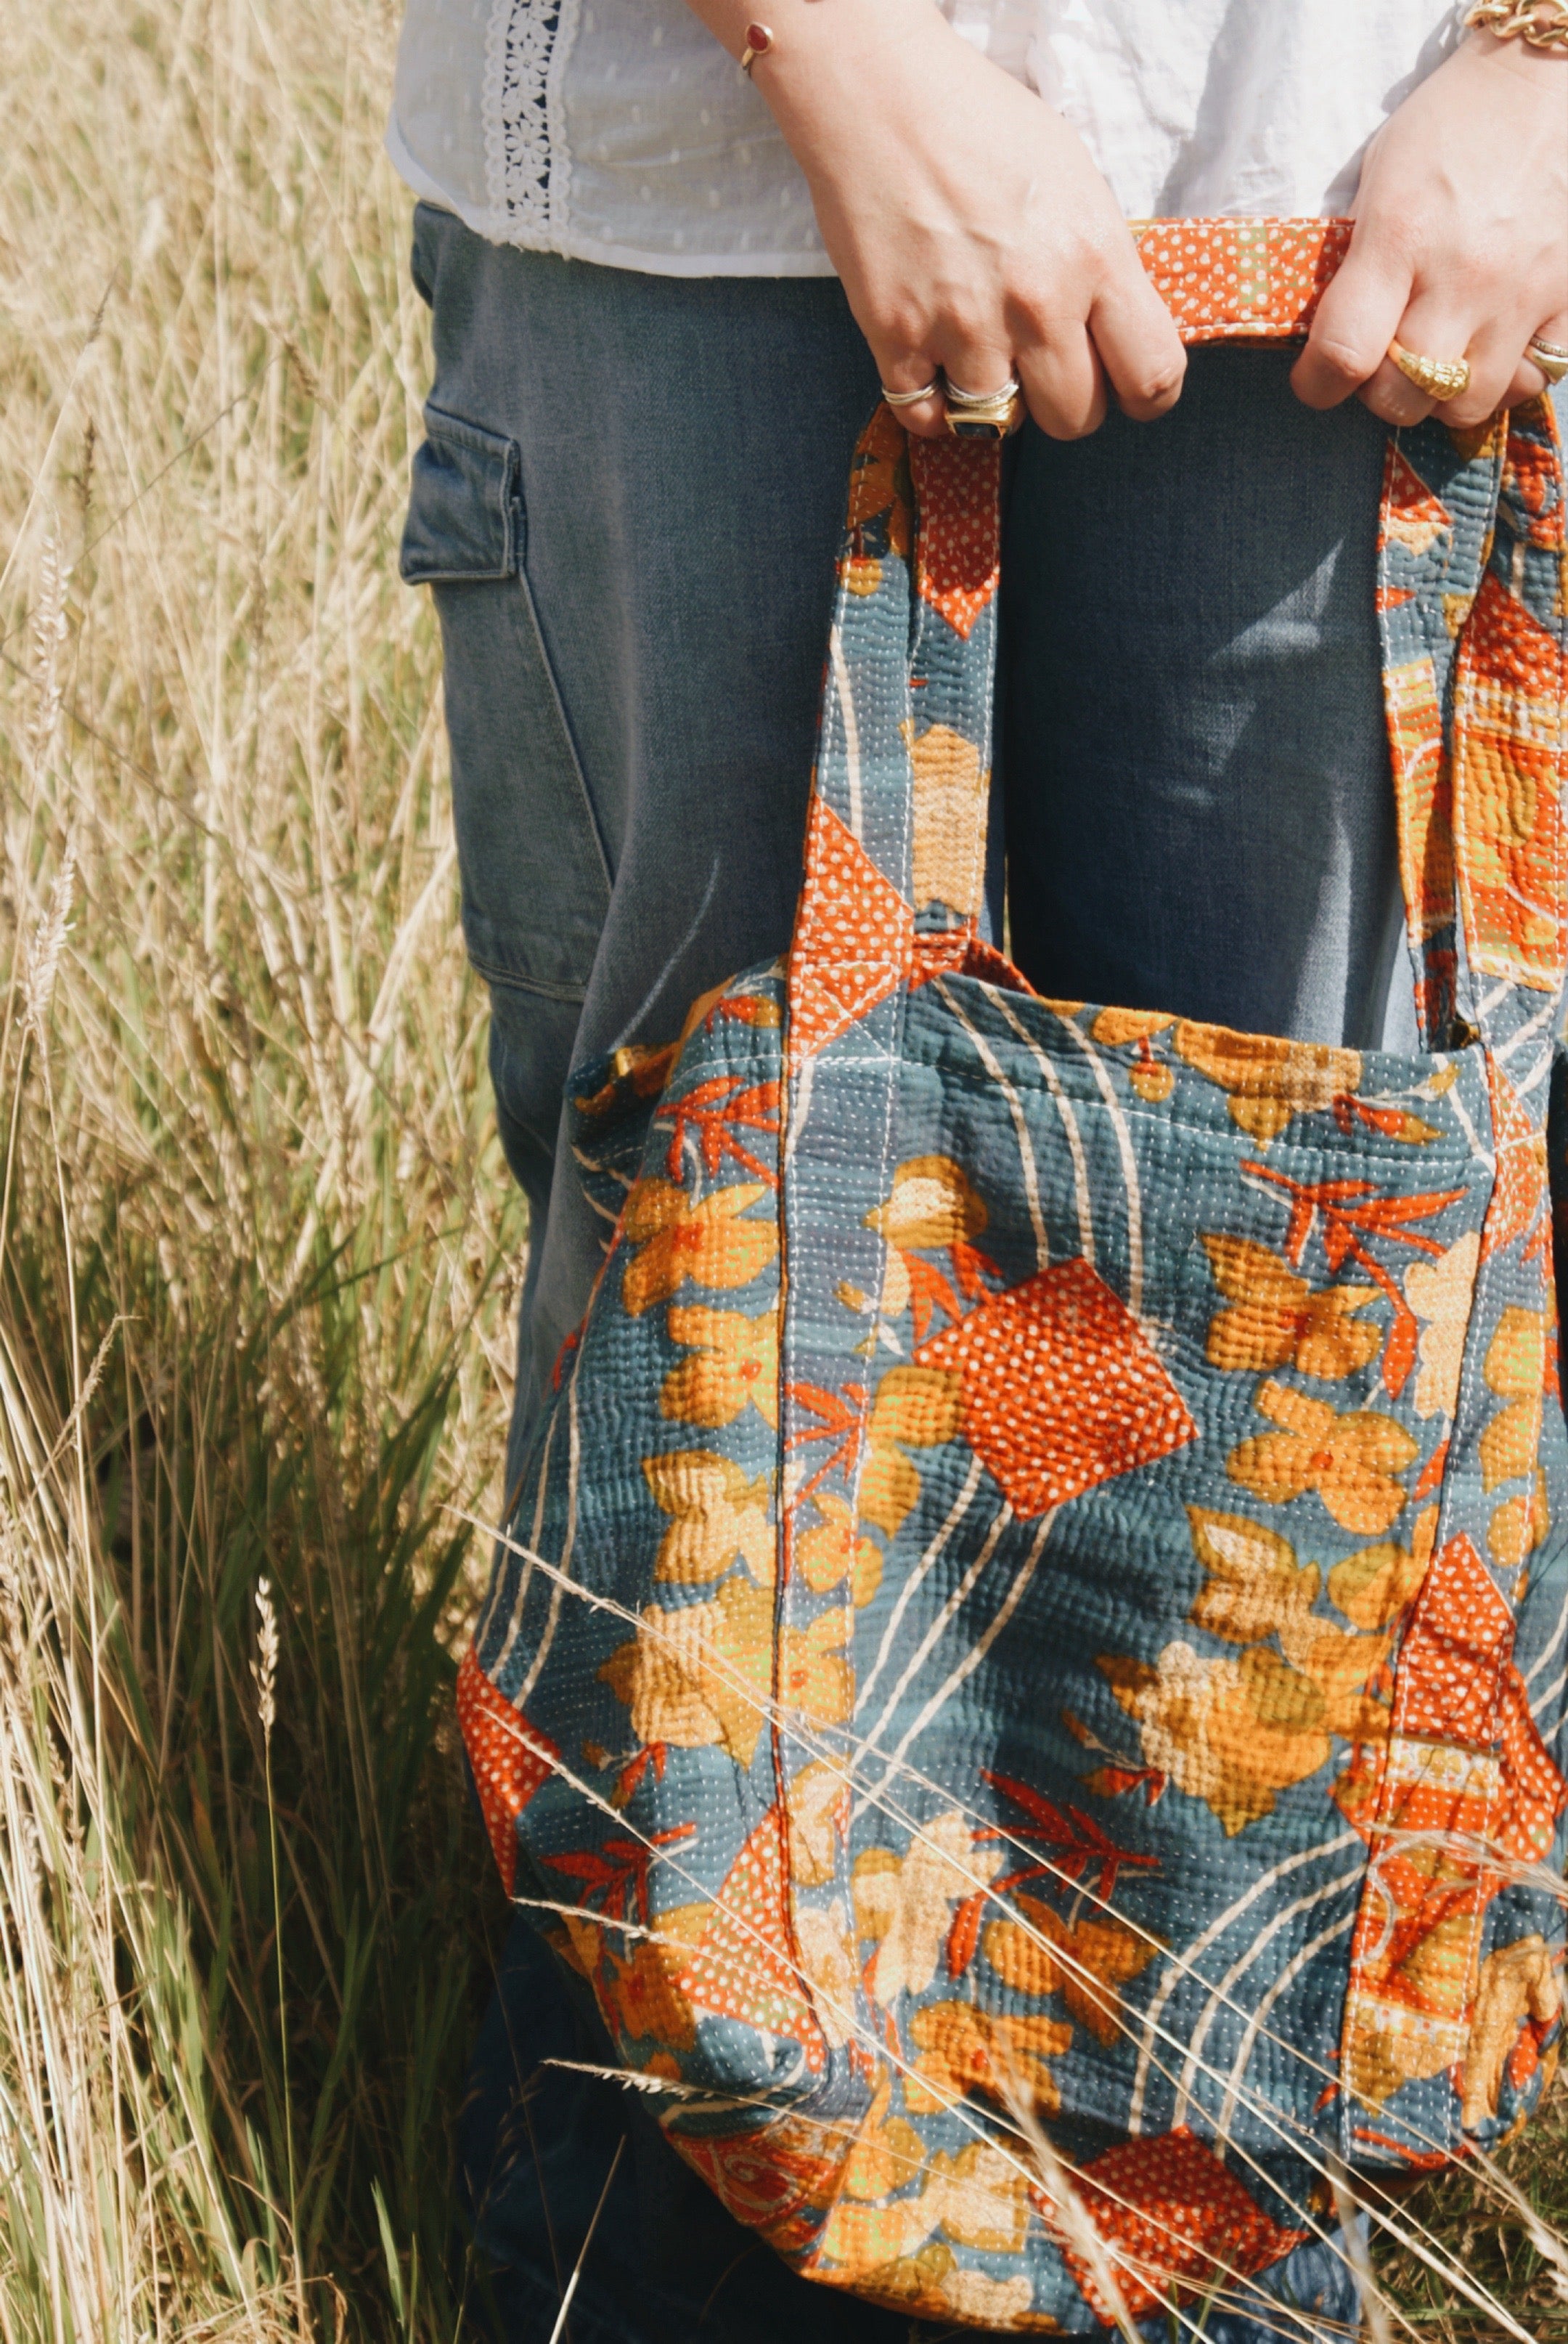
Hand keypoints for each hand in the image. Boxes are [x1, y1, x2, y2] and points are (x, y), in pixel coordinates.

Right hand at [684, 0, 1185, 438]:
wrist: (881, 98)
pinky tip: (934, 362)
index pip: (1152, 376)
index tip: (1127, 388)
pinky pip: (926, 417)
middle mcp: (1036, 301)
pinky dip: (931, 403)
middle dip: (1066, 400)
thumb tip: (1115, 334)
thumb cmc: (982, 125)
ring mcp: (963, 326)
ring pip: (999, 422)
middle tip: (1045, 364)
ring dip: (994, 397)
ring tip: (981, 347)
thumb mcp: (1075, 182)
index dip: (1145, 395)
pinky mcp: (898, 338)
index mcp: (1093, 255)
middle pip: (1075, 417)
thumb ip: (1101, 265)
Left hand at [1293, 30, 1567, 426]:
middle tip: (1381, 362)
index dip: (1317, 383)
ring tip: (1438, 359)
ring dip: (1441, 396)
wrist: (1540, 82)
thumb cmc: (1446, 129)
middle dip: (1380, 391)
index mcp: (1400, 236)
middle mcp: (1462, 274)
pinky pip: (1534, 378)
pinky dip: (1506, 378)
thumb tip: (1334, 340)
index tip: (1316, 377)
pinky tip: (1491, 347)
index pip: (1344, 353)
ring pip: (1467, 404)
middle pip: (1404, 396)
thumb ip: (1356, 265)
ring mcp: (1521, 290)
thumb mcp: (1378, 181)